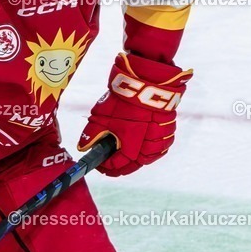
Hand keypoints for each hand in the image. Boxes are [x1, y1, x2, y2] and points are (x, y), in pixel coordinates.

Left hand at [78, 52, 191, 176]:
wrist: (146, 84)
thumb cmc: (123, 102)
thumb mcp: (101, 118)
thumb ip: (91, 135)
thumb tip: (83, 147)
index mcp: (131, 147)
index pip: (118, 165)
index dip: (107, 167)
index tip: (99, 165)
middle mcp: (147, 147)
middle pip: (133, 165)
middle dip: (120, 167)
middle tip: (110, 166)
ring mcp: (160, 140)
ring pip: (147, 158)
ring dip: (135, 160)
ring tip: (124, 156)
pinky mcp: (168, 131)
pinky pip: (159, 148)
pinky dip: (149, 151)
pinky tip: (141, 147)